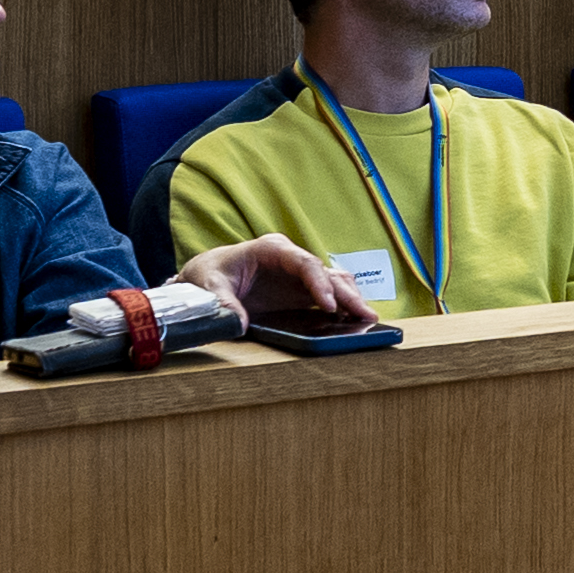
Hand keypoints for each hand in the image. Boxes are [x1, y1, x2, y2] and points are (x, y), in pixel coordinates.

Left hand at [176, 235, 367, 333]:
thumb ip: (223, 302)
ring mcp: (298, 276)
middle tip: (364, 314)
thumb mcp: (209, 286)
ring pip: (333, 281)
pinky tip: (355, 319)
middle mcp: (291, 259)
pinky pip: (329, 295)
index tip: (328, 305)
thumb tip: (239, 322)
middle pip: (326, 273)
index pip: (304, 263)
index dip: (319, 283)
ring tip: (367, 318)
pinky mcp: (300, 292)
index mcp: (272, 249)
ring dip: (351, 298)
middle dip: (346, 294)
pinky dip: (343, 305)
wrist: (206, 278)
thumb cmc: (209, 275)